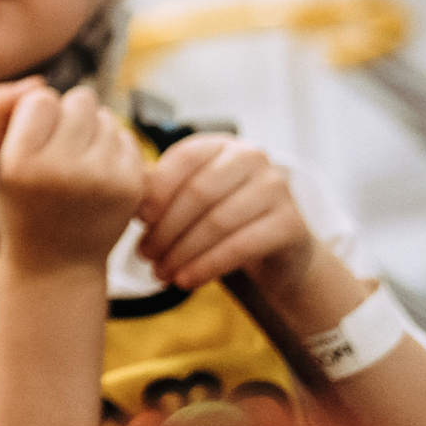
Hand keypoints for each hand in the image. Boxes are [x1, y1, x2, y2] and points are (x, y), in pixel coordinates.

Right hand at [0, 80, 144, 272]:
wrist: (55, 263)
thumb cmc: (17, 203)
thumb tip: (39, 81)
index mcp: (21, 163)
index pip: (41, 98)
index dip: (34, 115)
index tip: (29, 143)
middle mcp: (64, 171)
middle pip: (79, 99)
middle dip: (67, 117)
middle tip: (55, 151)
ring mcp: (103, 180)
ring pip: (105, 116)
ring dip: (90, 131)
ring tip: (75, 163)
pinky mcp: (133, 186)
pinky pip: (126, 137)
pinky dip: (111, 148)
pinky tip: (95, 173)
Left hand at [135, 134, 318, 296]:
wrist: (276, 248)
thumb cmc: (222, 217)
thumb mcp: (192, 198)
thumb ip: (163, 191)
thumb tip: (133, 204)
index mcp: (222, 144)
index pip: (185, 158)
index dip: (159, 189)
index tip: (139, 219)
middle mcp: (253, 157)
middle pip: (199, 193)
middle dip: (167, 228)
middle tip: (145, 255)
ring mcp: (277, 188)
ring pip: (218, 222)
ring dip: (183, 252)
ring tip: (161, 272)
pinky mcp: (291, 223)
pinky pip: (241, 246)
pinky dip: (207, 266)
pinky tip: (186, 280)